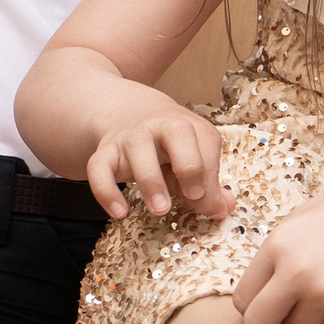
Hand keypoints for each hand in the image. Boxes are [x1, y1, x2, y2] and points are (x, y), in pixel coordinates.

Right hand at [83, 97, 223, 218]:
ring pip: (138, 150)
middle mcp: (160, 125)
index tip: (208, 201)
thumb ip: (210, 183)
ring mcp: (130, 136)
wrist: (128, 111)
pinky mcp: (105, 152)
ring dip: (151, 181)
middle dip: (189, 166)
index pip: (206, 145)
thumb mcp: (194, 155)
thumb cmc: (170, 144)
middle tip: (193, 197)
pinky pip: (99, 168)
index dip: (211, 174)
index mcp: (189, 125)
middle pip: (177, 133)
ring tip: (160, 210)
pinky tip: (119, 213)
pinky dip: (106, 191)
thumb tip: (224, 209)